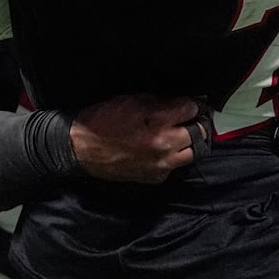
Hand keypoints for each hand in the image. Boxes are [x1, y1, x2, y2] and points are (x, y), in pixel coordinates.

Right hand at [68, 93, 210, 183]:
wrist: (81, 149)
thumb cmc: (103, 118)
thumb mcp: (131, 100)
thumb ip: (159, 101)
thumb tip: (179, 102)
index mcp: (159, 121)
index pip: (191, 110)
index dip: (191, 104)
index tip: (187, 104)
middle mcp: (165, 145)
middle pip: (197, 133)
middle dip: (195, 124)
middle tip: (189, 119)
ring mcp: (161, 165)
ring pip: (191, 154)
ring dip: (188, 144)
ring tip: (179, 136)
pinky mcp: (154, 178)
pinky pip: (173, 167)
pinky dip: (172, 158)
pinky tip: (162, 151)